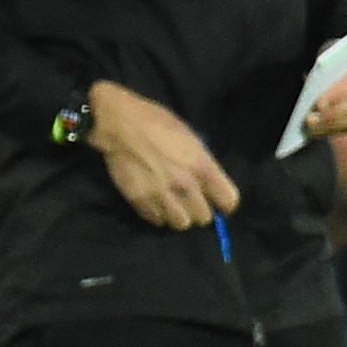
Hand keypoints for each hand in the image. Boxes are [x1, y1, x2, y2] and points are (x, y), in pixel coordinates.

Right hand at [87, 80, 239, 231]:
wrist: (118, 123)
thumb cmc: (156, 121)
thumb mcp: (189, 137)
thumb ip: (201, 162)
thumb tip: (207, 181)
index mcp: (201, 166)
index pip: (228, 201)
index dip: (224, 202)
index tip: (217, 200)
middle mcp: (185, 185)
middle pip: (204, 217)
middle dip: (199, 210)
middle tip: (191, 200)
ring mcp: (162, 195)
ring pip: (181, 224)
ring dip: (179, 216)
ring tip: (172, 204)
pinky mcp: (140, 202)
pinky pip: (157, 220)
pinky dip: (158, 214)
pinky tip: (155, 202)